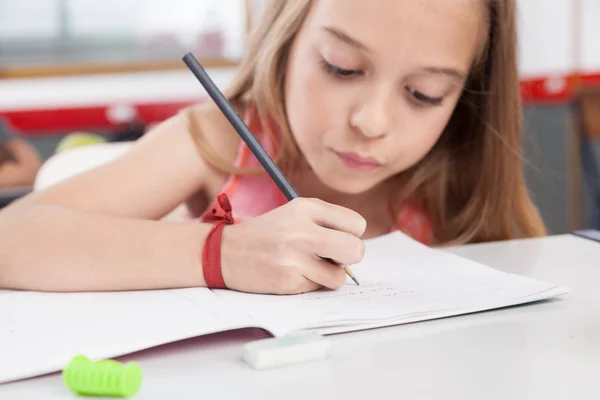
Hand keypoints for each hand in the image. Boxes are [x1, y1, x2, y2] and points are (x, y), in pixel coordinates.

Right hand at [220, 198, 366, 294]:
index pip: (357, 225)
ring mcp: (294, 258)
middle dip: (351, 257)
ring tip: (307, 266)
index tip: (338, 238)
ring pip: (339, 276)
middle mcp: (302, 230)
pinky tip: (291, 273)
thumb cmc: (268, 233)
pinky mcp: (288, 280)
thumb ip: (329, 222)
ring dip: (328, 275)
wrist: (225, 252)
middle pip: (356, 250)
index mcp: (306, 208)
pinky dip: (310, 283)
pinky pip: (318, 287)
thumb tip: (357, 248)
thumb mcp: (296, 213)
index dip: (351, 234)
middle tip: (335, 257)